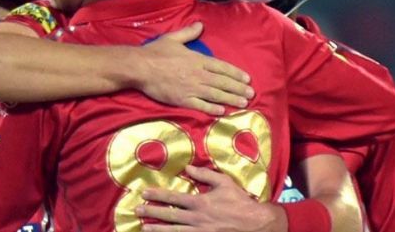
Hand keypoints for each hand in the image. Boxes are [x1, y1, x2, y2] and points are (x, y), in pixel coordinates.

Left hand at [136, 165, 284, 231]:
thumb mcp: (224, 183)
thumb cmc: (240, 202)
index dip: (157, 195)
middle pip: (169, 216)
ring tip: (144, 228)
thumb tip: (187, 169)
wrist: (257, 225)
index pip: (173, 198)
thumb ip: (204, 175)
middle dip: (151, 212)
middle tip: (136, 210)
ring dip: (157, 230)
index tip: (143, 193)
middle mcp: (197, 219)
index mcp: (200, 203)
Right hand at [137, 22, 253, 114]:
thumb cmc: (155, 52)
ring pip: (216, 95)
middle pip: (223, 82)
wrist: (140, 67)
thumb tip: (200, 25)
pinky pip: (201, 105)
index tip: (247, 78)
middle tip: (251, 94)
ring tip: (243, 103)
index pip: (221, 67)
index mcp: (197, 59)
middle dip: (238, 88)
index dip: (235, 73)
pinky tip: (223, 111)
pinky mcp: (182, 99)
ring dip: (231, 99)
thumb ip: (188, 33)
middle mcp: (198, 74)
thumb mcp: (173, 38)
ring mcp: (191, 88)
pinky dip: (213, 109)